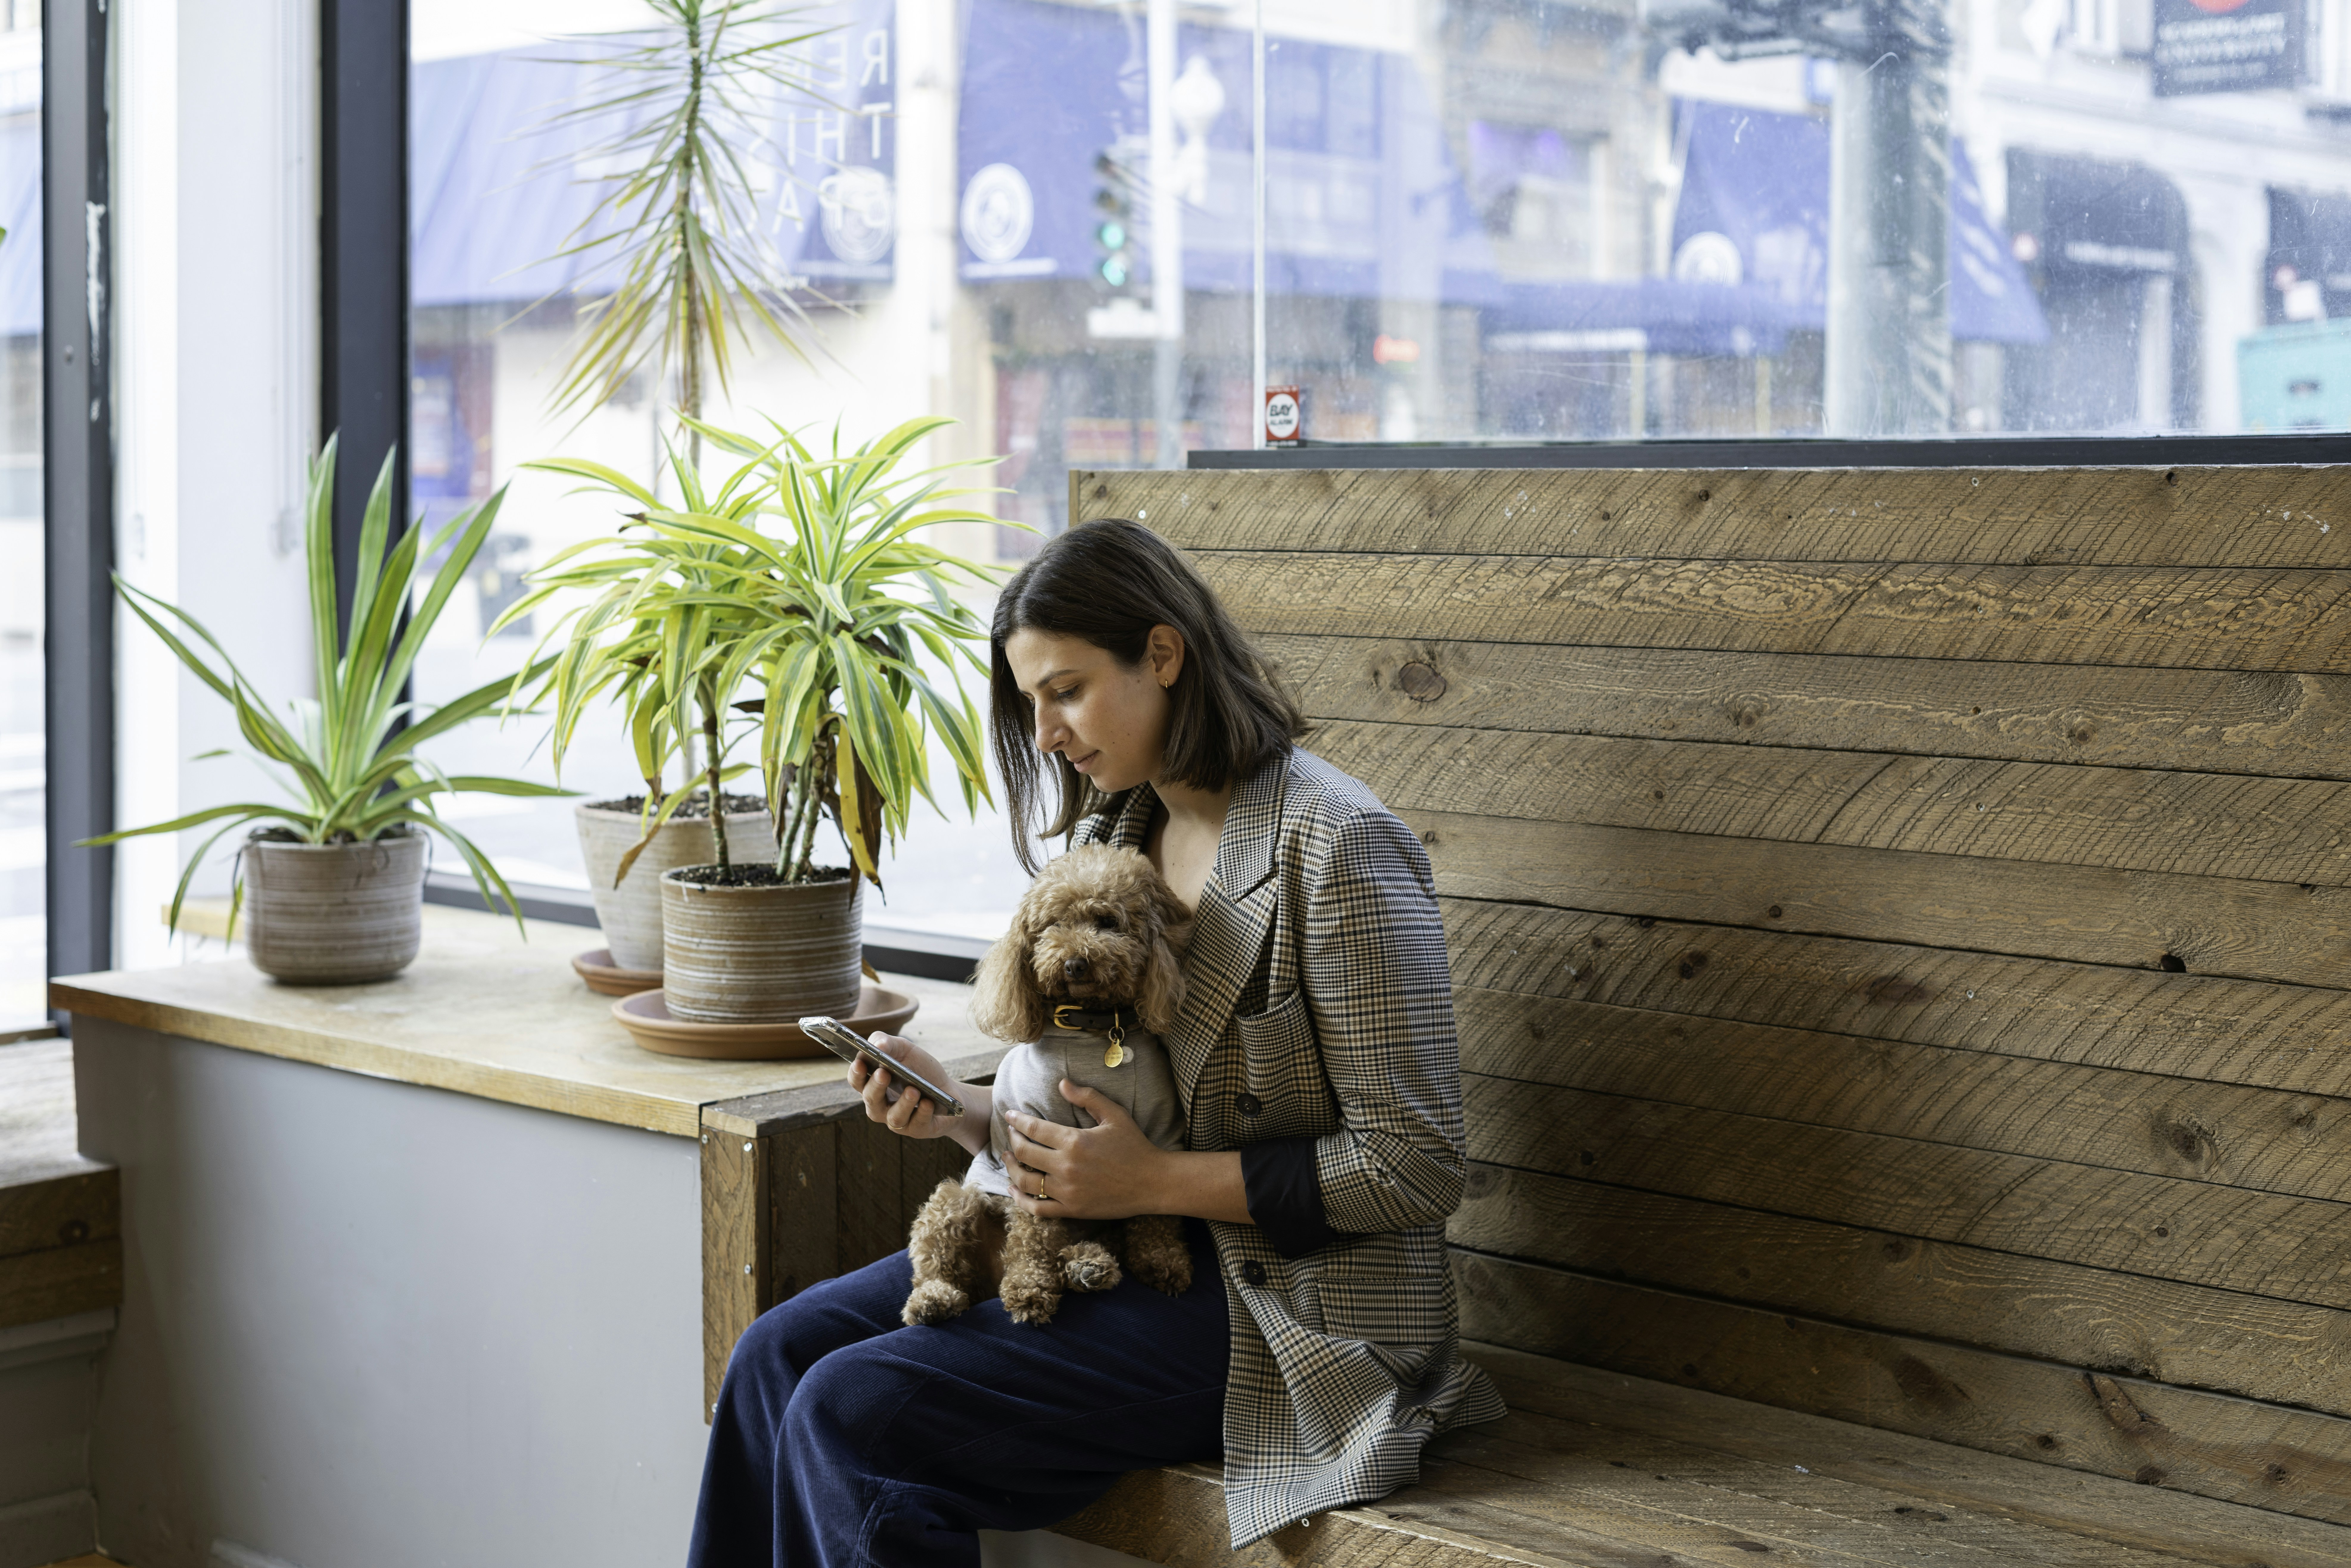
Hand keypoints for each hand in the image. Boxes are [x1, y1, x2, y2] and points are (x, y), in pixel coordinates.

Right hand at [850, 1032, 959, 1140]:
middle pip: (871, 1100)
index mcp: (873, 1084)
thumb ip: (888, 1043)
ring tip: (913, 1090)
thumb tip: (878, 1045)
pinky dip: (922, 1112)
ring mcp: (898, 1120)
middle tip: (884, 1073)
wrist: (949, 1092)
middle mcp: (881, 1105)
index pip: (857, 1081)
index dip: (856, 1073)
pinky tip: (928, 1103)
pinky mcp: (917, 1129)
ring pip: (894, 1117)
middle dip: (876, 1086)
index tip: (860, 1063)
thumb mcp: (905, 1050)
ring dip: (903, 1103)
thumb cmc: (920, 1070)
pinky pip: (916, 1124)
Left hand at [1004, 1081, 1172, 1220]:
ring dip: (1010, 1168)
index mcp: (1074, 1141)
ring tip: (1007, 1159)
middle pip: (1024, 1153)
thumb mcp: (1115, 1114)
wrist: (1153, 1182)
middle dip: (1012, 1140)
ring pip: (1025, 1182)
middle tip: (1010, 1133)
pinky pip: (1037, 1208)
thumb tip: (1061, 1082)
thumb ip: (1087, 1096)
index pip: (1033, 1128)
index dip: (1017, 1120)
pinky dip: (1021, 1200)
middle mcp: (1066, 1167)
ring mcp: (1067, 1192)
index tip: (1009, 1115)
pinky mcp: (1071, 1210)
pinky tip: (1014, 1190)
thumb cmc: (1134, 1146)